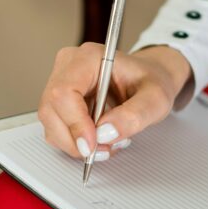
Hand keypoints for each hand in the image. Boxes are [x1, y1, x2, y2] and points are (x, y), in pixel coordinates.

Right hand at [38, 43, 190, 159]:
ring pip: (51, 123)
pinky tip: (98, 140)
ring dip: (76, 144)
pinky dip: (75, 142)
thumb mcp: (156, 98)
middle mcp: (68, 67)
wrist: (149, 80)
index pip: (64, 92)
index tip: (93, 145)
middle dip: (75, 140)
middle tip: (105, 150)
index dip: (75, 123)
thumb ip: (135, 115)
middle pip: (51, 110)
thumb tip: (105, 133)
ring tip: (108, 144)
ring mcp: (61, 83)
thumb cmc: (151, 82)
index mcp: (88, 58)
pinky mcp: (61, 102)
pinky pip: (56, 129)